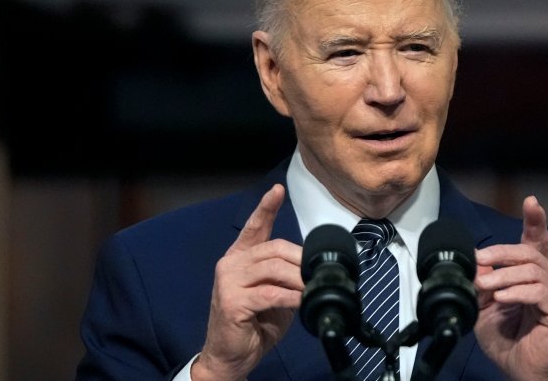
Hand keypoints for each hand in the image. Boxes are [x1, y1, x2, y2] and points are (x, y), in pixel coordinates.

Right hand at [192, 184, 303, 380]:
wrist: (230, 357)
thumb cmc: (253, 325)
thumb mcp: (273, 295)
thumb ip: (285, 277)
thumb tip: (312, 269)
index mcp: (240, 258)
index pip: (254, 227)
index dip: (266, 208)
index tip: (278, 190)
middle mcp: (231, 264)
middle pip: (274, 248)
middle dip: (301, 260)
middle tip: (319, 272)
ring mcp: (229, 282)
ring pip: (274, 269)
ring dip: (299, 279)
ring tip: (313, 288)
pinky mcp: (233, 301)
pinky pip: (270, 293)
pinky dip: (291, 297)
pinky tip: (300, 301)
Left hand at [474, 196, 547, 380]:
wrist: (520, 369)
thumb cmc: (508, 338)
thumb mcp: (486, 306)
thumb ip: (482, 284)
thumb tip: (474, 266)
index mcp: (535, 273)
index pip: (538, 240)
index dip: (535, 220)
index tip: (531, 201)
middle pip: (529, 252)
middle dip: (501, 253)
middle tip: (479, 261)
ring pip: (532, 270)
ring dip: (504, 276)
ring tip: (487, 287)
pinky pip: (539, 292)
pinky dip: (517, 292)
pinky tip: (502, 298)